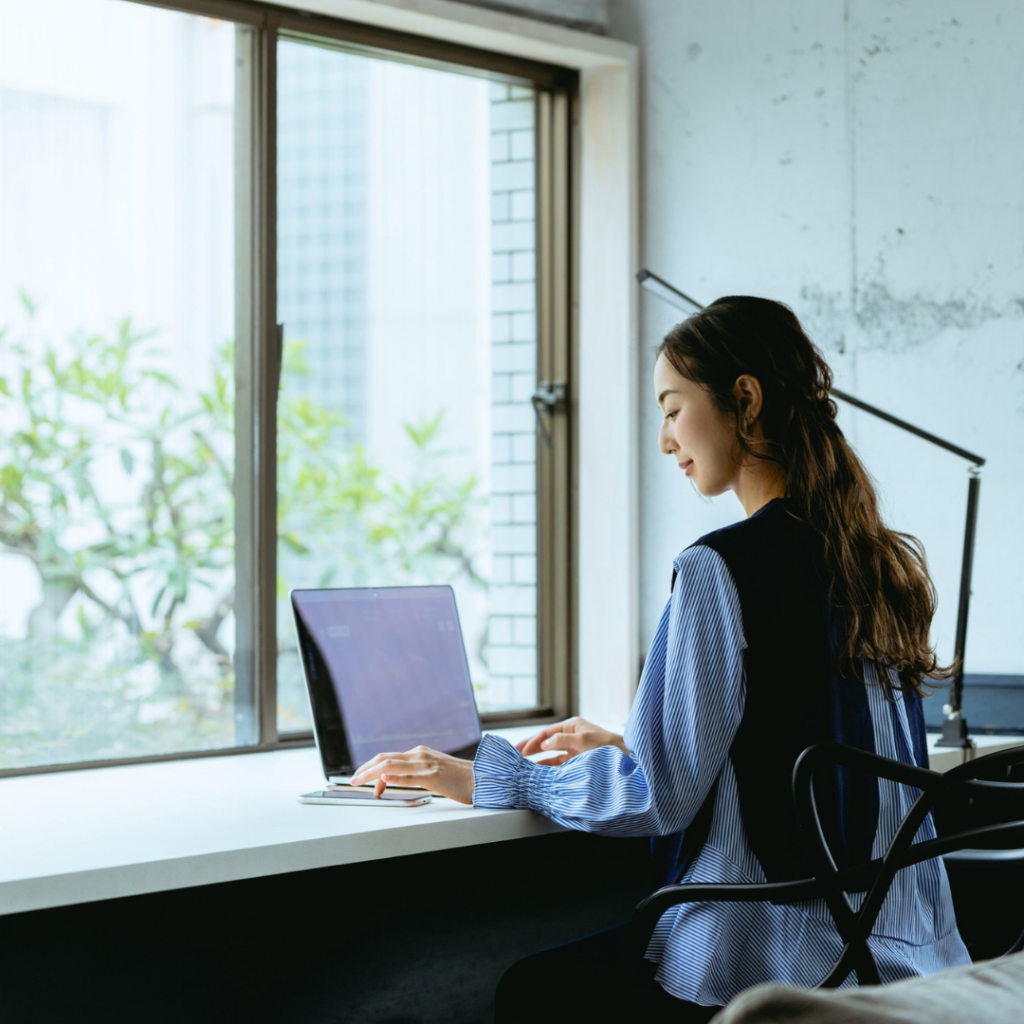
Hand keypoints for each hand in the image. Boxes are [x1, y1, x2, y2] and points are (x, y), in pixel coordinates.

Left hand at [350, 746, 474, 803]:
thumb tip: (396, 778)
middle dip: (364, 769)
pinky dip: (395, 777)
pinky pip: (410, 777)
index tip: (363, 780)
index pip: (387, 757)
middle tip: (352, 781)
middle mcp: (420, 755)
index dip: (370, 768)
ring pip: (392, 766)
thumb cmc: (459, 778)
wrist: (482, 778)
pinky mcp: (434, 777)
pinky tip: (384, 779)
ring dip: (371, 774)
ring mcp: (426, 765)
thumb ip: (416, 771)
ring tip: (359, 781)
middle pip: (384, 758)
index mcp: (419, 753)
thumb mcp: (433, 770)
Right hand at [515, 717, 628, 765]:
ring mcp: (574, 750)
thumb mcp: (584, 741)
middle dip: (531, 748)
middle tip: (514, 754)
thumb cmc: (608, 746)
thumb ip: (562, 741)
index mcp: (572, 726)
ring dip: (538, 760)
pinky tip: (539, 772)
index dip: (533, 741)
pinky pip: (559, 765)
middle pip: (546, 742)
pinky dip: (549, 768)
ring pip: (551, 755)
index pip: (547, 733)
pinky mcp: (578, 762)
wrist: (626, 759)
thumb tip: (544, 744)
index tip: (522, 750)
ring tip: (524, 766)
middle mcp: (571, 737)